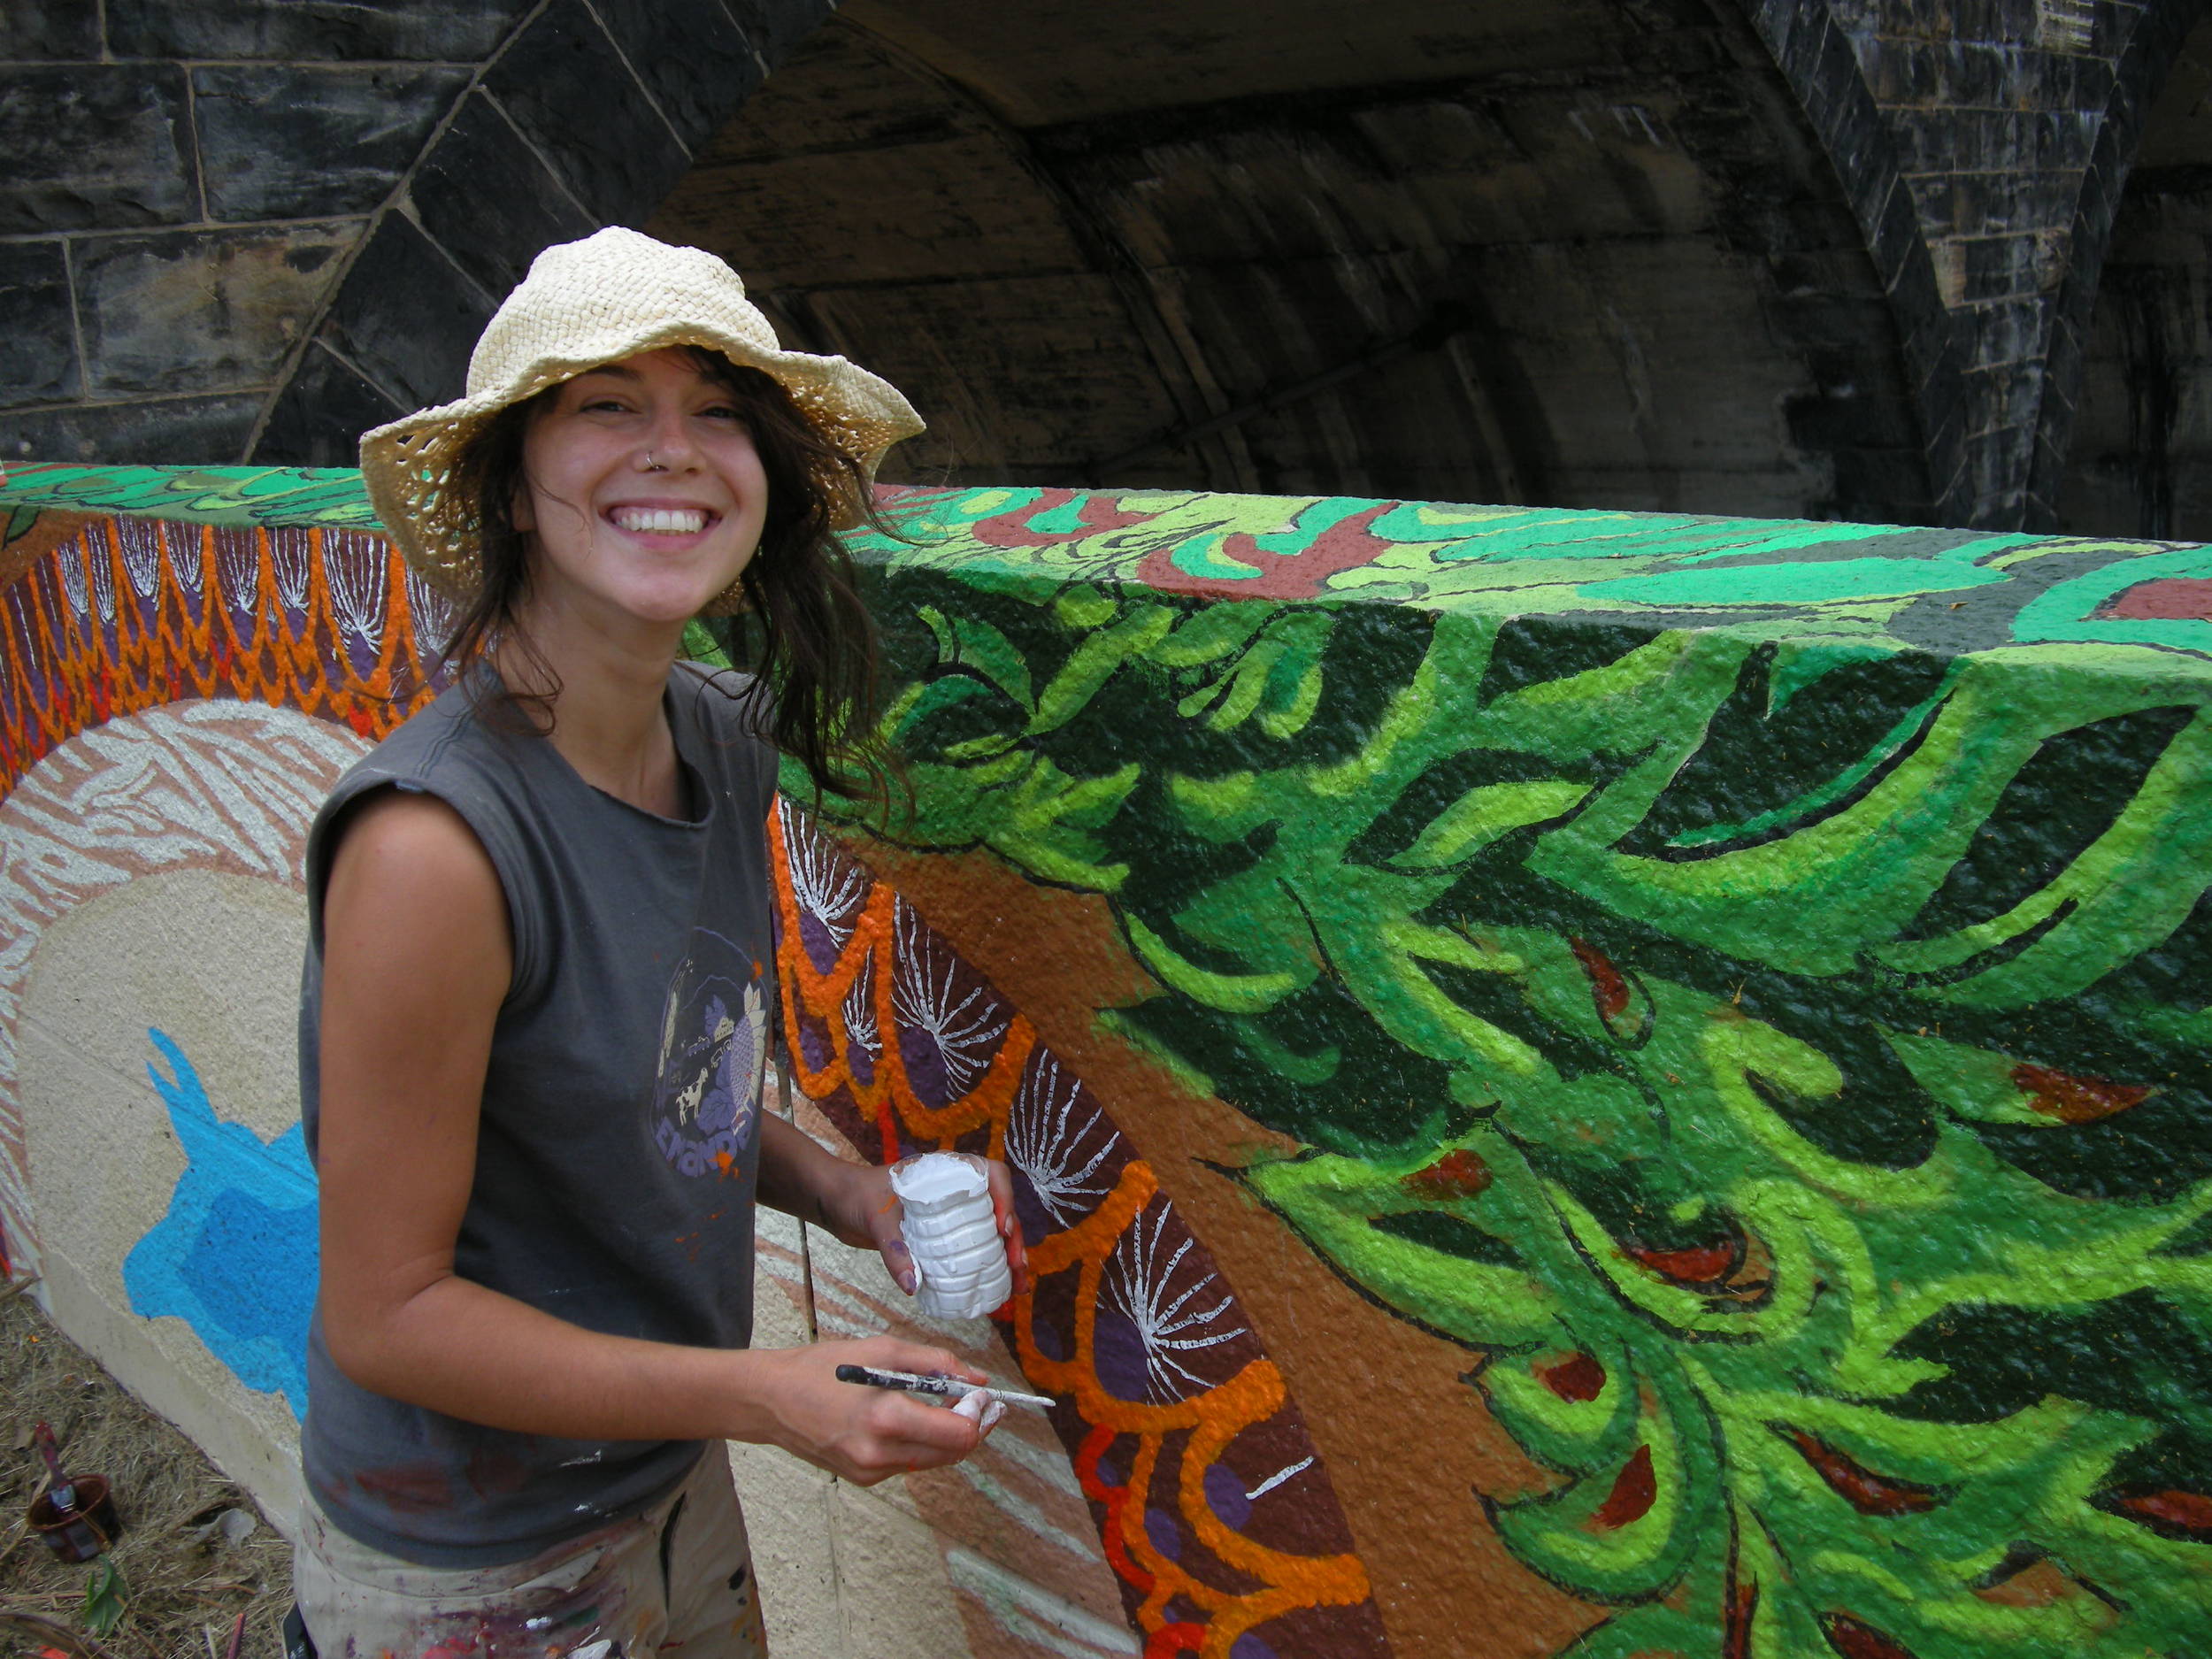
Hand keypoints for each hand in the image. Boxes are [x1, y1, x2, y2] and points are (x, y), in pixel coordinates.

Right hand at [750, 1336, 994, 1483]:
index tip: (982, 1395)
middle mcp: (880, 1454)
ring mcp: (871, 1472)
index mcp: (886, 1418)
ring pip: (934, 1460)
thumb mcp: (883, 1350)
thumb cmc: (823, 1368)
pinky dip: (920, 1442)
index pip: (959, 1434)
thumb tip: (978, 1379)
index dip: (979, 1415)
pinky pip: (909, 1462)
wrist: (771, 1401)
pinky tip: (908, 1419)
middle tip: (979, 1401)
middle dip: (972, 1426)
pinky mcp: (864, 1479)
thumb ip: (936, 1362)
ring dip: (947, 1435)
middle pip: (953, 1453)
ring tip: (945, 1404)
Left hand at [823, 1159, 1032, 1301]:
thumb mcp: (876, 1219)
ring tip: (1017, 1285)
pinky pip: (970, 1248)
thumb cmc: (855, 1196)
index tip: (1001, 1227)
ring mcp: (949, 1213)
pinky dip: (984, 1267)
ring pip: (989, 1231)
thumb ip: (894, 1250)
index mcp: (945, 1172)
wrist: (835, 1203)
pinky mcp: (939, 1235)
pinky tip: (992, 1289)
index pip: (990, 1174)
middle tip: (1017, 1266)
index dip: (1004, 1198)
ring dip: (1007, 1256)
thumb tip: (913, 1285)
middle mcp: (954, 1190)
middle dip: (1014, 1238)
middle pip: (998, 1208)